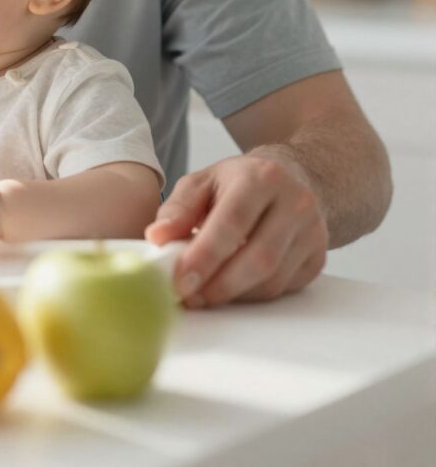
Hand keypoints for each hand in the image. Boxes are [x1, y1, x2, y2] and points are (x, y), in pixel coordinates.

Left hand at [144, 150, 327, 307]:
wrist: (292, 178)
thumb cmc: (237, 183)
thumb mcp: (202, 182)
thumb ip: (177, 209)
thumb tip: (157, 237)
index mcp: (261, 178)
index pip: (233, 222)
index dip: (205, 256)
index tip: (180, 280)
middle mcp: (295, 203)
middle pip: (259, 257)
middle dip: (219, 284)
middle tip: (189, 297)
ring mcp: (313, 232)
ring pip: (273, 279)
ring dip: (234, 294)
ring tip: (202, 295)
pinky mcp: (318, 258)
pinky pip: (283, 288)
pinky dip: (251, 295)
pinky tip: (229, 289)